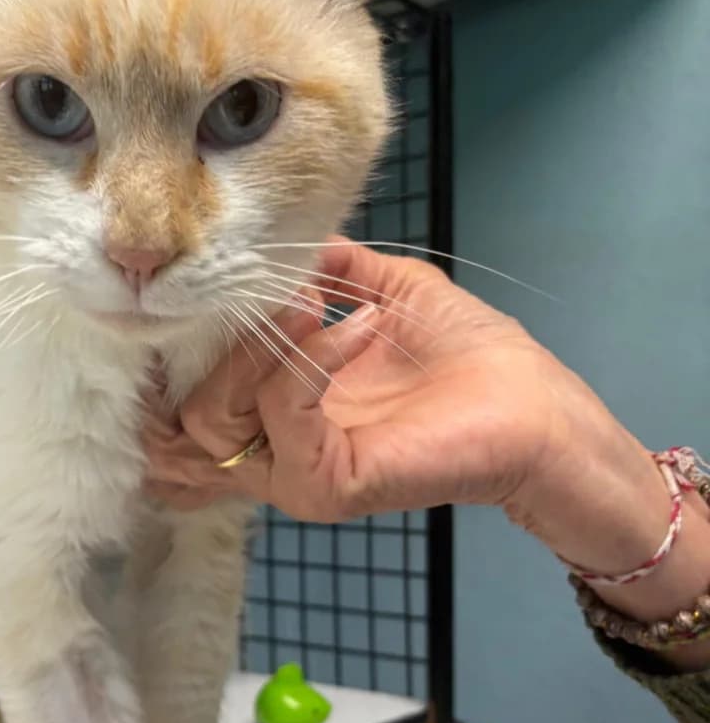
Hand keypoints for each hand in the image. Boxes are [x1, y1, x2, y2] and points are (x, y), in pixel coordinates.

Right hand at [146, 240, 566, 520]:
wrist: (534, 408)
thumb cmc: (471, 357)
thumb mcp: (386, 291)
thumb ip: (330, 268)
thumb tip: (286, 236)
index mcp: (280, 412)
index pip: (191, 394)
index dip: (194, 339)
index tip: (226, 276)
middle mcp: (275, 450)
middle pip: (189, 410)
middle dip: (224, 339)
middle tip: (286, 292)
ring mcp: (294, 474)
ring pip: (215, 419)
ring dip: (260, 347)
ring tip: (317, 303)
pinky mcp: (325, 485)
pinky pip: (281, 419)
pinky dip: (308, 363)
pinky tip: (358, 330)